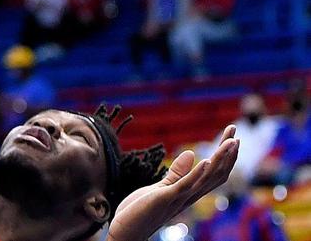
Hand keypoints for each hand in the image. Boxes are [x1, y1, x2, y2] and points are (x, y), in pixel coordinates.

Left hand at [107, 125, 238, 240]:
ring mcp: (179, 198)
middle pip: (216, 174)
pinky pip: (184, 186)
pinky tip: (205, 160)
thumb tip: (192, 153)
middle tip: (235, 131)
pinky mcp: (165, 199)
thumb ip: (177, 173)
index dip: (225, 155)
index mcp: (189, 193)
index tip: (232, 136)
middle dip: (227, 153)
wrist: (127, 232)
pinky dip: (196, 174)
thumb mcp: (161, 188)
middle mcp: (190, 196)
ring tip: (230, 142)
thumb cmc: (142, 211)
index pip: (214, 173)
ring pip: (206, 178)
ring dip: (219, 160)